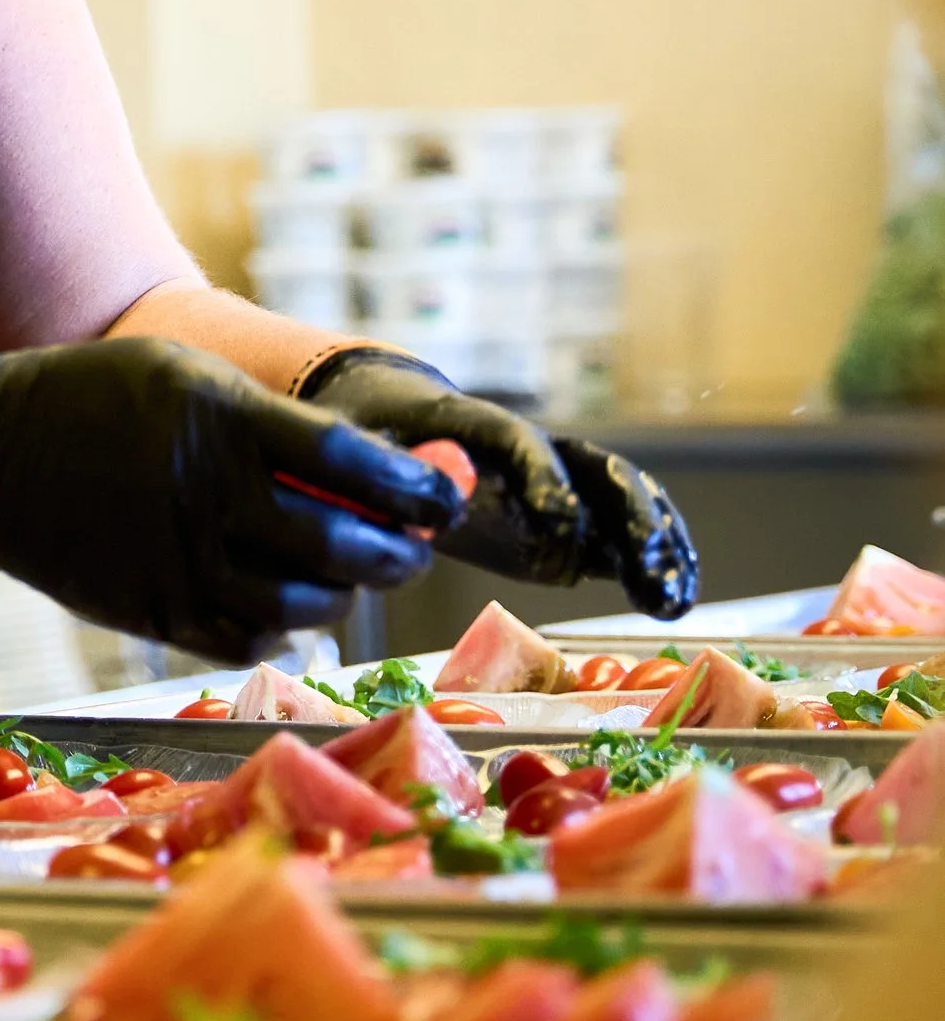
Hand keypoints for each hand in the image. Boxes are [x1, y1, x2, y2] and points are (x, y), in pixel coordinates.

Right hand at [0, 337, 462, 662]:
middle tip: (411, 544)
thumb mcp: (188, 376)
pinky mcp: (154, 611)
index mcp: (222, 423)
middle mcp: (206, 498)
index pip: (348, 463)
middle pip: (339, 545)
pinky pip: (246, 636)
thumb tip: (376, 472)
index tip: (444, 494)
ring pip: (302, 603)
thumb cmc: (103, 399)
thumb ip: (276, 422)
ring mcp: (178, 563)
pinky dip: (284, 625)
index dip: (412, 485)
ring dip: (345, 593)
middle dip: (397, 551)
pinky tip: (286, 600)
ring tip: (350, 573)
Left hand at [295, 348, 698, 619]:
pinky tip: (673, 602)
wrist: (392, 418)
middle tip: (649, 563)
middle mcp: (529, 450)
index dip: (542, 479)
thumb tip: (389, 516)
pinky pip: (618, 539)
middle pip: (593, 467)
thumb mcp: (346, 445)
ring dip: (655, 543)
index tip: (559, 525)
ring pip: (621, 501)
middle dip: (627, 514)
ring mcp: (556, 485)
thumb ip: (369, 478)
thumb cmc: (363, 430)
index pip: (517, 442)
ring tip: (673, 599)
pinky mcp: (568, 524)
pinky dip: (650, 563)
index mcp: (470, 425)